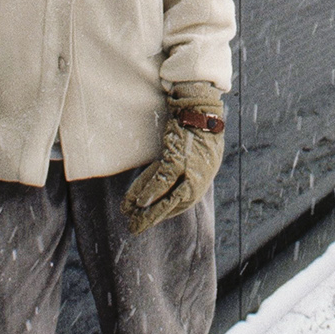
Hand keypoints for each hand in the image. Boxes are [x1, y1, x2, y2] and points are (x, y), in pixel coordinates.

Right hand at [123, 80, 225, 234]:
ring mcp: (191, 170)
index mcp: (204, 175)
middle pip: (174, 205)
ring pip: (166, 197)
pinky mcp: (179, 160)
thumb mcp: (197, 148)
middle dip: (152, 218)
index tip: (147, 218)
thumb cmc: (198, 123)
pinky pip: (161, 181)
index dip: (163, 212)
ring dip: (147, 211)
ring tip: (130, 218)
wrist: (201, 105)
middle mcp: (200, 177)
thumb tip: (169, 172)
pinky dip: (147, 192)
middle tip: (134, 228)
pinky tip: (135, 202)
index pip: (182, 202)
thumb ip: (186, 164)